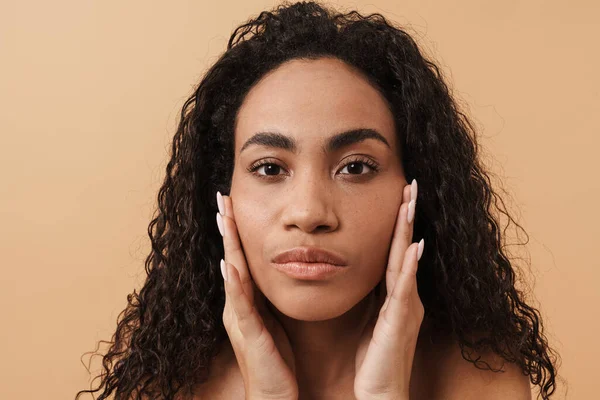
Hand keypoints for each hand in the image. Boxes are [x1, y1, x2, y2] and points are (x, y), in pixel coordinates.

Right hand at [217, 192, 298, 399]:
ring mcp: (241, 319)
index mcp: (246, 300)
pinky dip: (234, 284)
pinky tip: (230, 265)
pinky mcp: (250, 335)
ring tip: (224, 218)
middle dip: (228, 227)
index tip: (234, 201)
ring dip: (228, 245)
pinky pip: (241, 305)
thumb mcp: (274, 319)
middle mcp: (238, 305)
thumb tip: (278, 270)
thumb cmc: (276, 359)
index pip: (240, 257)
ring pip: (232, 274)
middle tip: (222, 197)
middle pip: (231, 258)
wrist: (274, 396)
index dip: (236, 229)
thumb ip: (269, 297)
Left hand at [354, 180, 424, 399]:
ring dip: (408, 231)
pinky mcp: (399, 323)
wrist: (379, 393)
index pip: (396, 251)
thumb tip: (366, 273)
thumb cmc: (373, 359)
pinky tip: (414, 248)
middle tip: (410, 185)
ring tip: (410, 203)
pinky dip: (410, 268)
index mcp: (396, 296)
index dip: (398, 223)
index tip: (399, 194)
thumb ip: (373, 296)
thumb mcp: (371, 319)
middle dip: (407, 216)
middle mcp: (405, 297)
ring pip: (406, 262)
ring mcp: (405, 308)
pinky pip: (404, 290)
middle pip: (405, 248)